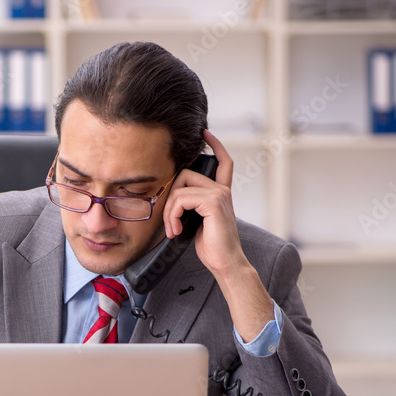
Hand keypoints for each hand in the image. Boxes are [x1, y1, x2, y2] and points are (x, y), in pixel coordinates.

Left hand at [161, 129, 243, 280]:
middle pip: (185, 175)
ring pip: (180, 188)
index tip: (206, 133)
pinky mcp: (213, 202)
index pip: (223, 162)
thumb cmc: (212, 246)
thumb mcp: (198, 222)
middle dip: (170, 198)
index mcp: (221, 193)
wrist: (226, 262)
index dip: (216, 145)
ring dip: (169, 211)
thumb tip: (173, 201)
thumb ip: (191, 206)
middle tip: (170, 223)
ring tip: (173, 230)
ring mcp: (219, 194)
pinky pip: (181, 199)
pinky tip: (177, 230)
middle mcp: (222, 190)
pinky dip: (173, 215)